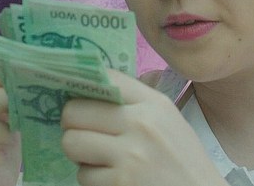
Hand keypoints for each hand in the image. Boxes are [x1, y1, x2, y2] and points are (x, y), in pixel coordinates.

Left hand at [60, 70, 226, 185]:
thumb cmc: (182, 160)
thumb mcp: (167, 121)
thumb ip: (134, 104)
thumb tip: (88, 92)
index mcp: (153, 103)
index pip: (105, 78)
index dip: (82, 85)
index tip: (78, 96)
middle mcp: (140, 122)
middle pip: (74, 112)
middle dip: (73, 126)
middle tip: (84, 134)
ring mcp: (129, 154)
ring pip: (72, 144)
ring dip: (81, 156)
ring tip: (101, 160)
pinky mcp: (120, 182)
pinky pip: (82, 176)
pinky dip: (93, 180)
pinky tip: (113, 179)